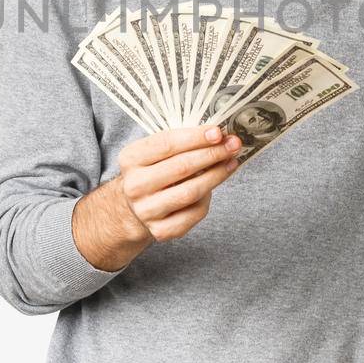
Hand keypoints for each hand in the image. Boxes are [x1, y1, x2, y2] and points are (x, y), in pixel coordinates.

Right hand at [114, 125, 242, 242]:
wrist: (134, 208)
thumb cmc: (153, 171)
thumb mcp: (155, 152)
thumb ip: (182, 142)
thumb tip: (219, 136)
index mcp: (130, 159)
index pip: (167, 144)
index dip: (196, 137)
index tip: (218, 132)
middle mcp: (134, 186)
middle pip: (182, 167)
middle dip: (213, 154)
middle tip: (233, 144)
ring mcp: (146, 211)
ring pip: (191, 192)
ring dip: (217, 175)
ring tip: (231, 162)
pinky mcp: (161, 230)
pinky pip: (195, 212)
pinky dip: (207, 198)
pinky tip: (212, 187)